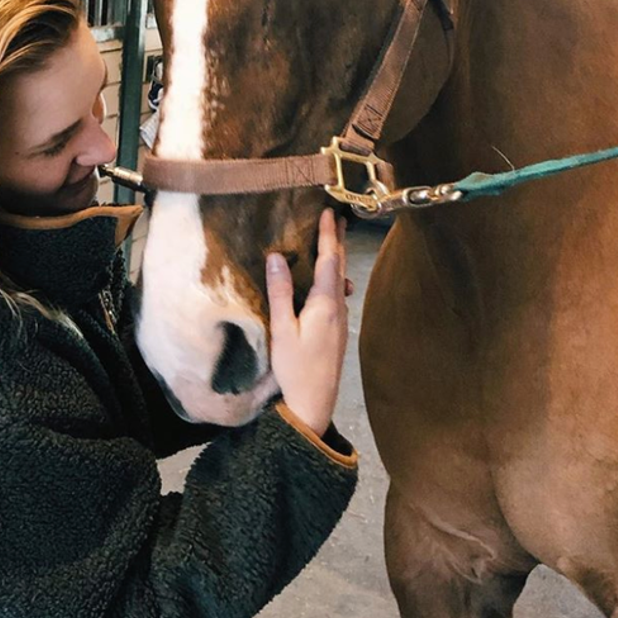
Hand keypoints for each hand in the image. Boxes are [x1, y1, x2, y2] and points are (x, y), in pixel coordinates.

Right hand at [266, 209, 349, 438]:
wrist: (314, 404)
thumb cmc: (294, 368)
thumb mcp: (282, 329)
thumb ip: (280, 292)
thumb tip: (276, 256)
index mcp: (325, 304)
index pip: (328, 261)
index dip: (328, 236)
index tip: (329, 213)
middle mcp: (337, 308)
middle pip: (340, 267)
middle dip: (338, 241)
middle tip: (338, 219)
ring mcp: (340, 321)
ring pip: (341, 280)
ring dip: (337, 258)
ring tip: (335, 242)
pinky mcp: (337, 331)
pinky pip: (338, 294)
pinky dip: (335, 276)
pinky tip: (331, 281)